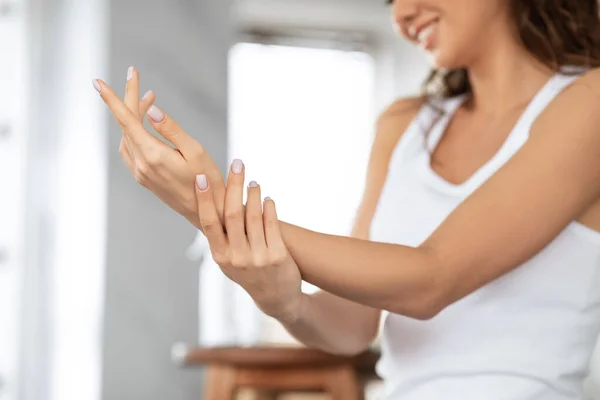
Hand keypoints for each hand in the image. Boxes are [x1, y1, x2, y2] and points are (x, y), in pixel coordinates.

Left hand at [93, 69, 225, 229]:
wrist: (207, 213)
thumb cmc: (207, 181)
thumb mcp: (196, 151)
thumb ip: (171, 130)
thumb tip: (151, 110)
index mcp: (153, 155)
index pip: (127, 120)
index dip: (112, 99)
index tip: (97, 82)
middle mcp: (141, 165)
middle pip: (127, 125)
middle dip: (131, 100)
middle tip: (137, 77)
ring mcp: (141, 173)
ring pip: (128, 136)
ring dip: (134, 115)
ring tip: (150, 98)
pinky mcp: (144, 178)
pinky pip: (131, 148)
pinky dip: (135, 131)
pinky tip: (147, 126)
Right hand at [195, 159, 303, 322]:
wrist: (276, 298)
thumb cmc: (248, 272)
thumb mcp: (228, 260)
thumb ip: (221, 237)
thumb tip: (208, 205)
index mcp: (220, 256)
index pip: (209, 222)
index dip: (205, 198)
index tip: (202, 177)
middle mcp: (237, 257)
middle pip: (232, 214)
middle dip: (234, 186)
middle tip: (236, 164)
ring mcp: (258, 257)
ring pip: (254, 217)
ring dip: (253, 194)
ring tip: (253, 182)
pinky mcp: (278, 256)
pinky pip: (273, 225)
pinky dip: (270, 208)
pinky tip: (269, 199)